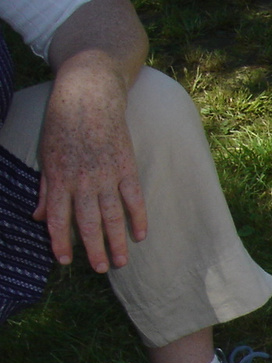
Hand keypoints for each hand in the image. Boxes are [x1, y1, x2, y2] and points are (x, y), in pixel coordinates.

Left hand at [34, 57, 147, 272]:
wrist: (89, 94)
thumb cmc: (63, 123)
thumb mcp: (46, 154)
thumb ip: (46, 188)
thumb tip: (40, 216)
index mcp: (59, 177)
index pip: (58, 217)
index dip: (60, 241)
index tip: (64, 260)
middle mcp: (82, 180)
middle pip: (88, 222)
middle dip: (93, 248)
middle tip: (100, 268)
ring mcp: (106, 174)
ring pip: (112, 215)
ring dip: (116, 241)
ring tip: (120, 262)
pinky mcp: (126, 166)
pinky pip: (134, 198)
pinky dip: (138, 218)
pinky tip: (140, 235)